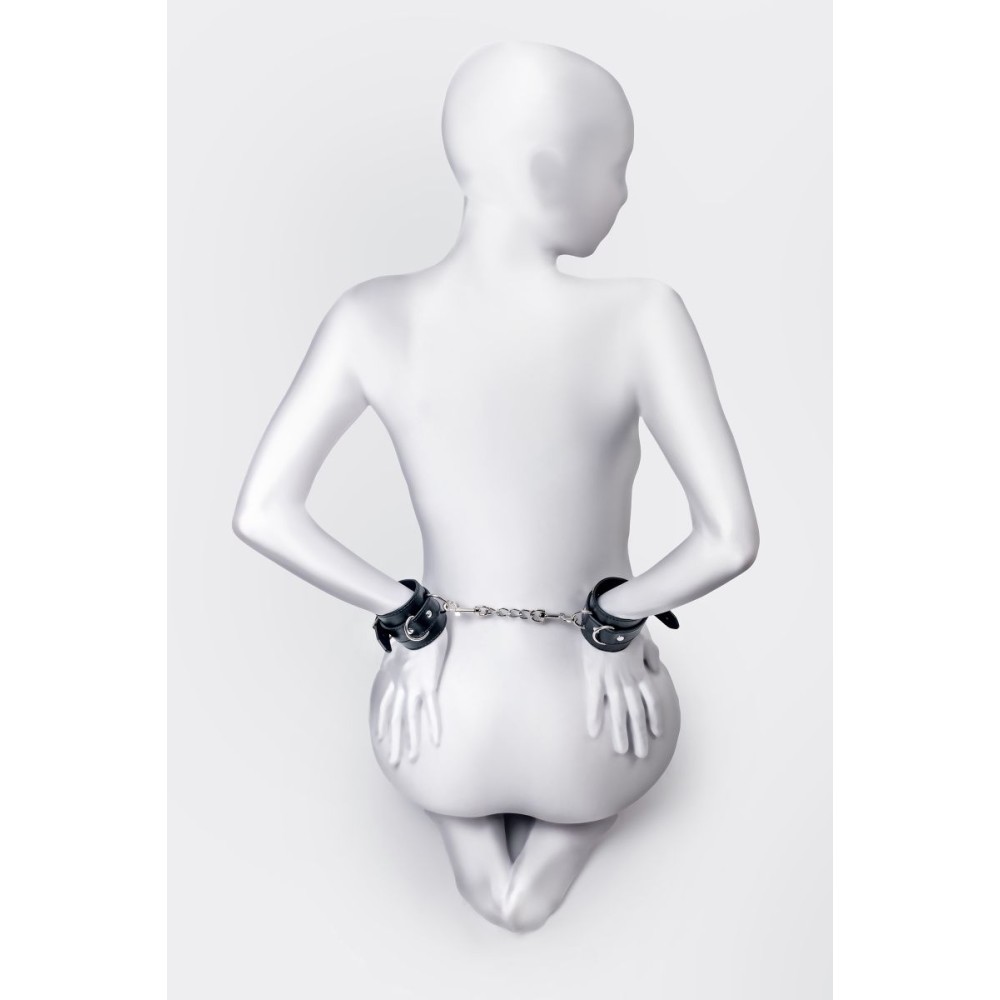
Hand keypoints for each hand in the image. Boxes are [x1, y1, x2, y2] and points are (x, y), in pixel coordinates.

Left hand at [375, 627, 447, 765]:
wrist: (417, 625)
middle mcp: (400, 687)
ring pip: (410, 719)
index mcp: (393, 679)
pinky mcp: (428, 685)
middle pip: (395, 719)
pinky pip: (431, 710)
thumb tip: (392, 648)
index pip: (386, 705)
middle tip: (393, 761)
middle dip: (394, 741)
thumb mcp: (396, 645)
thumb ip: (394, 653)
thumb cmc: (410, 631)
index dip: (383, 722)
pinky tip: (435, 741)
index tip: (381, 737)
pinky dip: (433, 726)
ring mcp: (413, 688)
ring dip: (410, 740)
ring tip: (410, 757)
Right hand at [583, 629, 663, 757]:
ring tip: (622, 751)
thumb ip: (653, 657)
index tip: (658, 733)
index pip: (651, 702)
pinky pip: (595, 702)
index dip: (654, 719)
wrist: (611, 621)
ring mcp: (612, 683)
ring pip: (619, 713)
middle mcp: (628, 683)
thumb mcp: (646, 642)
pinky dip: (595, 718)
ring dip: (621, 734)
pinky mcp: (595, 679)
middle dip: (640, 736)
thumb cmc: (628, 629)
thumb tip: (656, 670)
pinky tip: (593, 733)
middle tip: (642, 754)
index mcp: (641, 675)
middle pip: (637, 714)